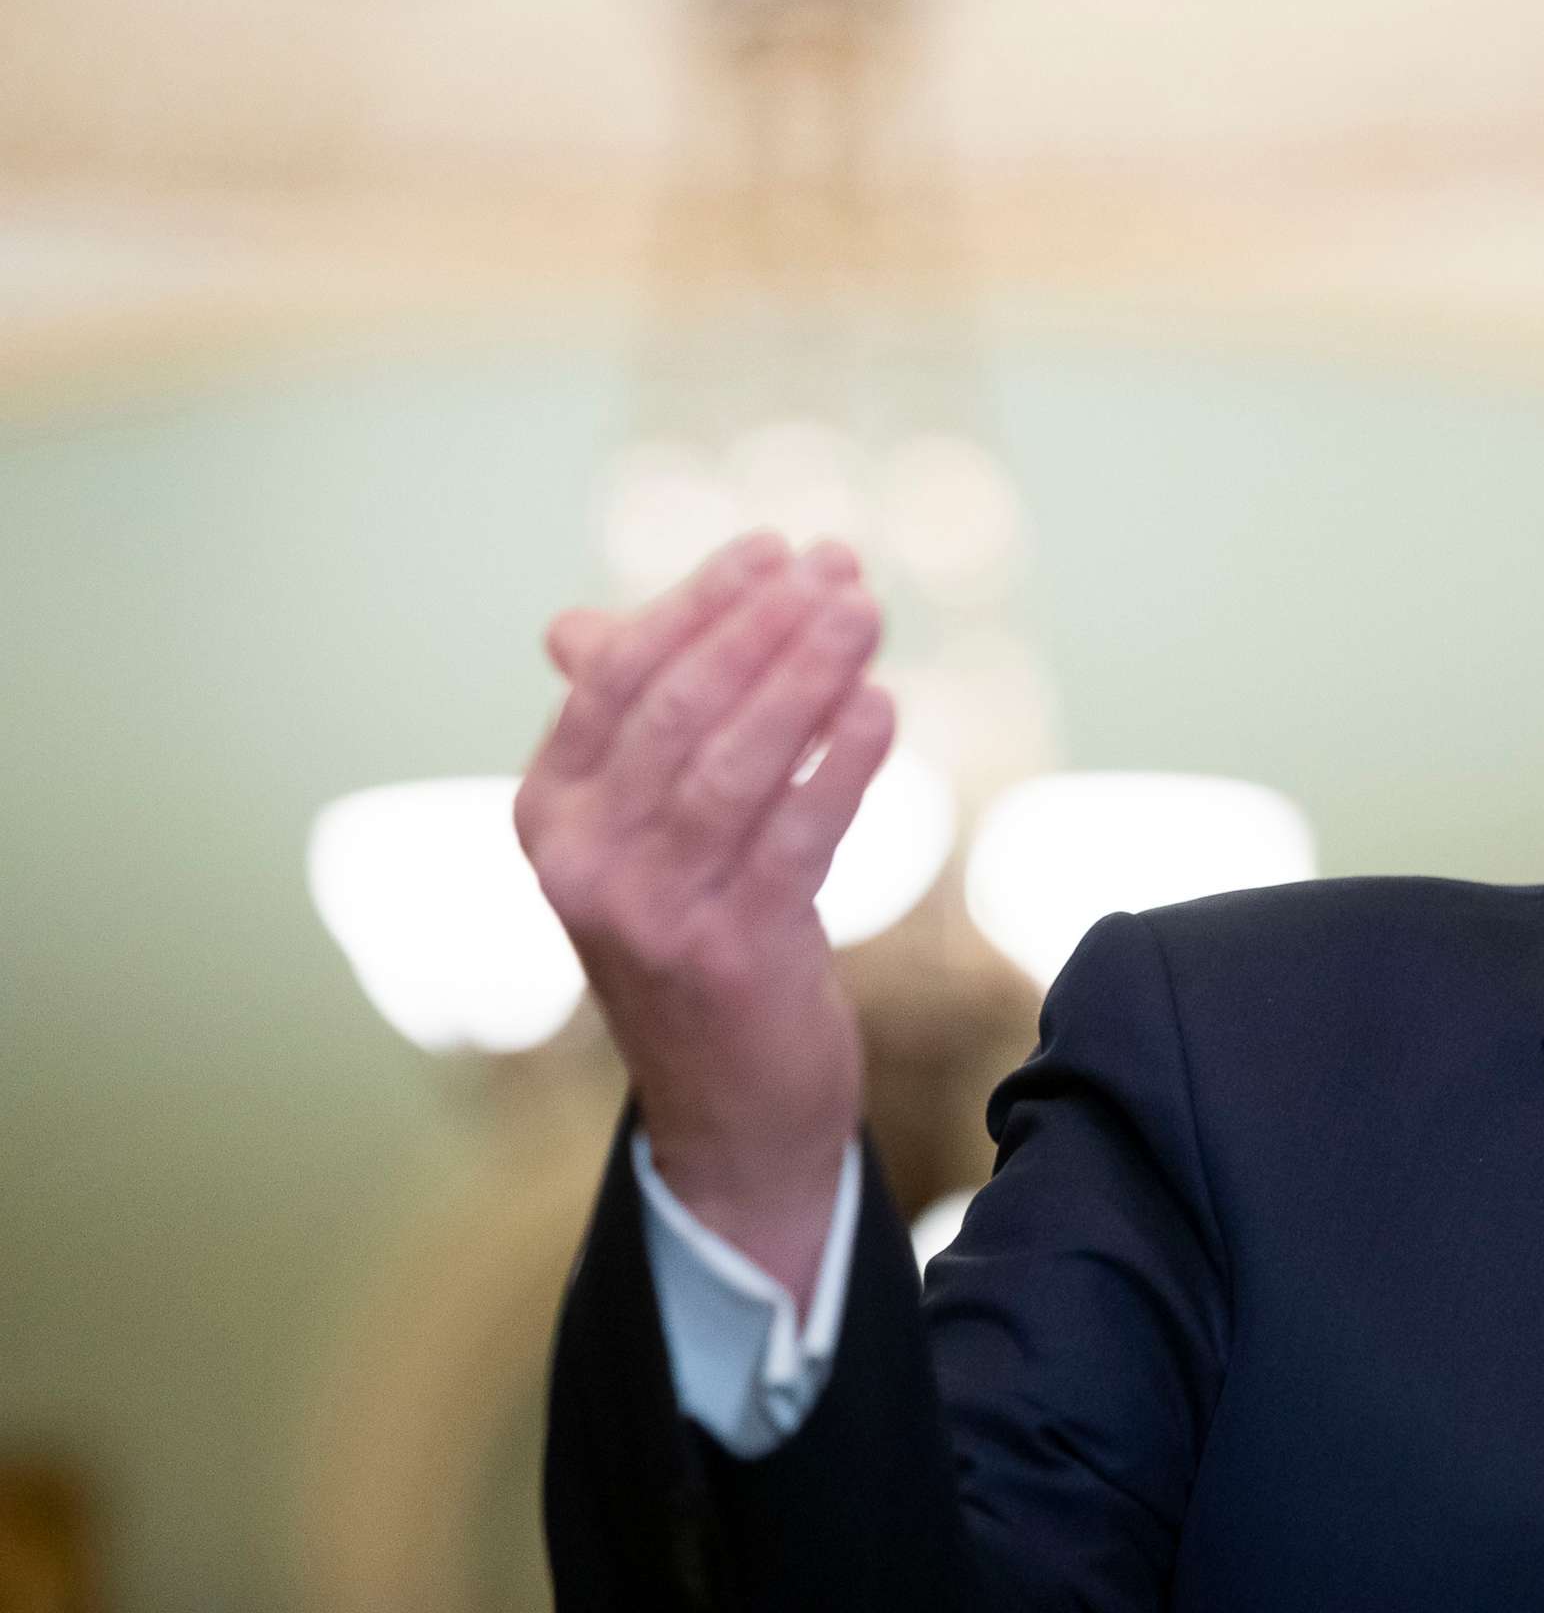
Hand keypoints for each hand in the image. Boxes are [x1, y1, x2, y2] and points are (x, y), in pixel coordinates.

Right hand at [516, 530, 893, 1301]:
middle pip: (680, 708)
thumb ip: (623, 728)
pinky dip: (840, 763)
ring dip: (807, 675)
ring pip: (737, 761)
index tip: (777, 549)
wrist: (731, 1108)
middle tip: (840, 569)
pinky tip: (880, 708)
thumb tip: (574, 623)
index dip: (700, 603)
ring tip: (865, 614)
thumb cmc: (696, 938)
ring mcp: (653, 912)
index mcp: (550, 813)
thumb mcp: (641, 837)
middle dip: (764, 625)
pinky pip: (796, 834)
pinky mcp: (733, 952)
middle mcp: (585, 860)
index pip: (618, 677)